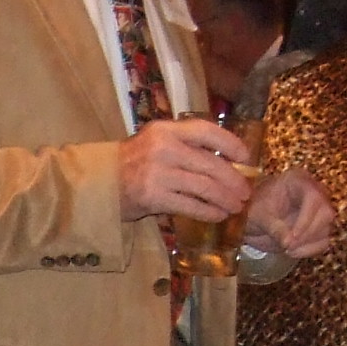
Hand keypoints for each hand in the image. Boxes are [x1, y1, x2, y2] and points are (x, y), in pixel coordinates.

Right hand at [117, 118, 254, 222]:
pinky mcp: (153, 197)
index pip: (207, 131)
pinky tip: (218, 215)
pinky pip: (190, 205)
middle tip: (245, 192)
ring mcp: (158, 173)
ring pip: (204, 187)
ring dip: (225, 199)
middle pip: (211, 164)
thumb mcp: (157, 143)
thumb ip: (186, 145)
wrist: (100, 183)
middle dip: (233, 180)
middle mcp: (163, 148)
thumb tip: (228, 160)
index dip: (231, 144)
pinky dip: (208, 212)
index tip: (246, 158)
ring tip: (236, 206)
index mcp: (166, 130)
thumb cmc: (133, 163)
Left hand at [242, 171, 334, 259]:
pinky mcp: (317, 228)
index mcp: (298, 181)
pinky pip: (324, 241)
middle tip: (288, 245)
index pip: (314, 197)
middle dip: (307, 233)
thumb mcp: (258, 216)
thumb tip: (289, 242)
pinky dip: (311, 250)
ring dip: (308, 243)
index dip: (306, 218)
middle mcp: (313, 193)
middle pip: (326, 213)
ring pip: (327, 228)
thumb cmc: (252, 208)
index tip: (293, 236)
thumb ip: (274, 228)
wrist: (249, 218)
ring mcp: (317, 211)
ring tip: (286, 248)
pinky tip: (292, 252)